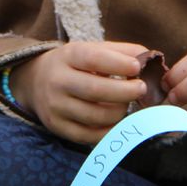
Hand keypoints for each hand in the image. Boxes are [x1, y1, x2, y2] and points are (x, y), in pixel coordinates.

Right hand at [11, 41, 147, 144]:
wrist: (36, 81)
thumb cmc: (75, 64)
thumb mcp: (92, 50)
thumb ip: (121, 52)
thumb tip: (150, 58)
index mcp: (67, 56)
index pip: (93, 59)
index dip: (118, 64)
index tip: (137, 68)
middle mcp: (57, 81)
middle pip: (95, 90)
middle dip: (124, 92)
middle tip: (141, 90)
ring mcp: (55, 106)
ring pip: (95, 116)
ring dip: (119, 113)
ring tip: (126, 105)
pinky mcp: (57, 127)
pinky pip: (89, 136)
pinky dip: (108, 130)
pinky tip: (116, 121)